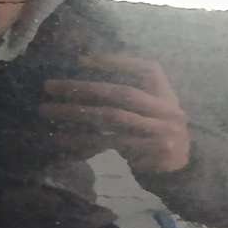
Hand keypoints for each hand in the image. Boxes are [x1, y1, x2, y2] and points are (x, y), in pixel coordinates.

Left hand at [42, 54, 191, 173]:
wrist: (180, 168)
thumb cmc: (156, 132)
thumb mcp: (153, 108)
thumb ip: (130, 95)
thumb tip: (85, 82)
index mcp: (167, 94)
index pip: (147, 69)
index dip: (117, 62)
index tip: (83, 59)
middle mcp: (166, 110)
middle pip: (122, 93)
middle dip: (85, 88)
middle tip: (51, 86)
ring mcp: (158, 132)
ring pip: (111, 118)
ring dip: (76, 113)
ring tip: (47, 110)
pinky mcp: (146, 153)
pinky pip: (108, 143)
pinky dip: (82, 140)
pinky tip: (61, 138)